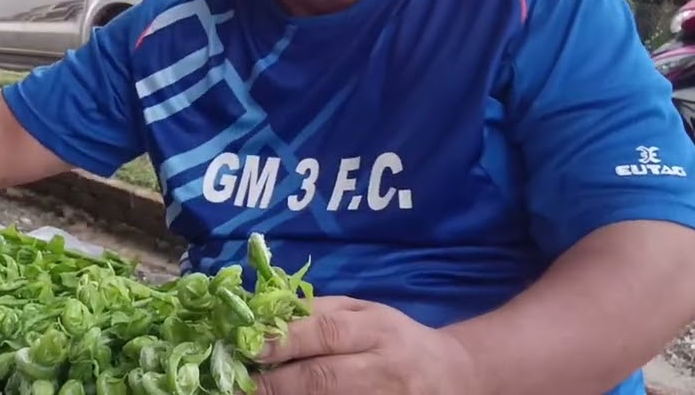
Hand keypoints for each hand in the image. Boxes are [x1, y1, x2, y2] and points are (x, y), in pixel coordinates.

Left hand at [256, 296, 481, 394]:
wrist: (454, 376)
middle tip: (243, 385)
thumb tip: (266, 314)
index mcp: (376, 329)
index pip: (326, 332)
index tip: (249, 346)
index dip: (285, 340)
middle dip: (278, 383)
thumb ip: (321, 312)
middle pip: (323, 378)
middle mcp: (383, 367)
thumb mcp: (366, 312)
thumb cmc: (395, 338)